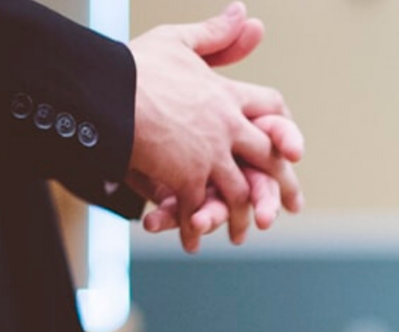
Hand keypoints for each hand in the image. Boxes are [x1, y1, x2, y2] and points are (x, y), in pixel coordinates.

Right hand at [129, 2, 291, 251]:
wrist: (106, 91)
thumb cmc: (136, 65)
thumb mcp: (179, 42)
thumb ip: (216, 35)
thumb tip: (246, 13)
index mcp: (228, 95)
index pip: (271, 109)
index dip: (283, 127)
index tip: (292, 148)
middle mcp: (227, 127)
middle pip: (268, 158)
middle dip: (280, 184)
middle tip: (291, 206)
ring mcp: (209, 155)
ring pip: (237, 191)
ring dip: (239, 215)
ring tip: (239, 233)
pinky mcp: (185, 177)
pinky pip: (195, 208)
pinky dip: (193, 228)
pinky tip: (193, 242)